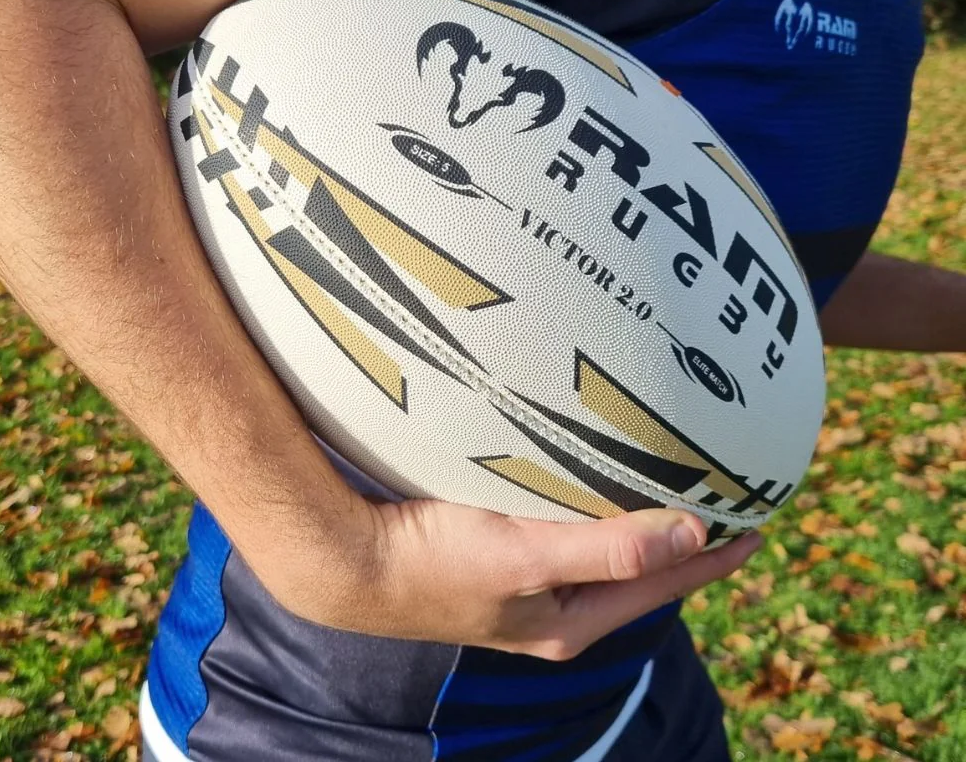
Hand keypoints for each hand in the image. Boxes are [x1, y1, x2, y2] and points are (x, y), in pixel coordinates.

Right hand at [248, 495, 760, 659]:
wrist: (351, 563)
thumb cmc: (435, 561)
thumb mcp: (527, 558)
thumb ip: (608, 551)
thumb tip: (690, 536)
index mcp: (570, 620)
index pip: (662, 584)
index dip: (711, 555)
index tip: (755, 524)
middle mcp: (554, 608)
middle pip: (638, 571)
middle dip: (682, 541)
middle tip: (722, 501)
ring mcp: (526, 585)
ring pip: (603, 551)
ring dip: (639, 524)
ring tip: (672, 492)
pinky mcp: (500, 556)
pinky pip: (567, 532)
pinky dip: (595, 511)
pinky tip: (593, 486)